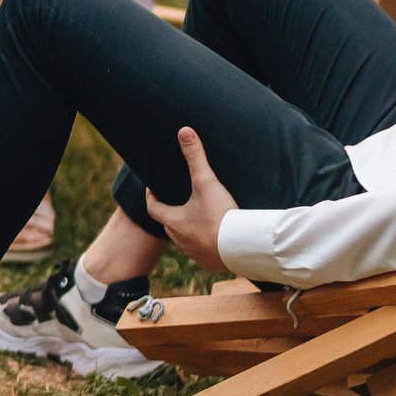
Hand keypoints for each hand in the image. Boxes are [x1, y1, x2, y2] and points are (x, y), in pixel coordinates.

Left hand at [143, 127, 235, 273]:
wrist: (243, 248)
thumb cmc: (220, 216)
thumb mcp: (206, 183)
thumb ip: (195, 157)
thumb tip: (184, 131)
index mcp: (173, 221)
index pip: (153, 208)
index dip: (152, 198)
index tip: (154, 190)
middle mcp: (180, 240)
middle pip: (168, 225)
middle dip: (171, 214)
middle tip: (178, 202)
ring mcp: (195, 254)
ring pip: (185, 241)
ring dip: (188, 231)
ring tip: (198, 219)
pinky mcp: (211, 264)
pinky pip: (204, 254)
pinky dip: (206, 246)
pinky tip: (215, 240)